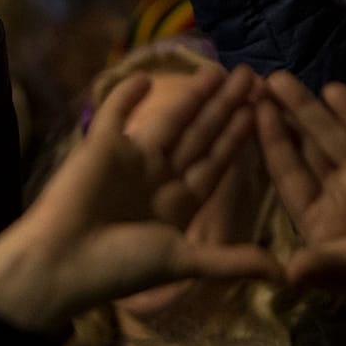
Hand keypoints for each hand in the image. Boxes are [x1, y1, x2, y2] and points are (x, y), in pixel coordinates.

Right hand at [0, 63, 278, 330]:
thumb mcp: (184, 262)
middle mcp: (157, 179)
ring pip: (167, 121)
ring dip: (191, 96)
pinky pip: (114, 115)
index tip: (263, 110)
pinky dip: (127, 96)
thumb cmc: (120, 268)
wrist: (60, 265)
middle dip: (225, 107)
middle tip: (252, 75)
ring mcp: (128, 161)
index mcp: (179, 204)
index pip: (216, 162)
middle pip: (199, 136)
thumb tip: (285, 276)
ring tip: (218, 69)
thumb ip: (231, 261)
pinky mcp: (98, 148)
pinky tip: (146, 76)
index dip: (239, 137)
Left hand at [258, 71, 345, 295]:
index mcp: (317, 217)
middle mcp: (337, 192)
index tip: (250, 114)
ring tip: (280, 79)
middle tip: (254, 84)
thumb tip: (289, 274)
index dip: (270, 144)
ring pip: (332, 135)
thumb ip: (326, 268)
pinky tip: (333, 89)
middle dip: (280, 117)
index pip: (287, 174)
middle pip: (304, 147)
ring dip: (308, 107)